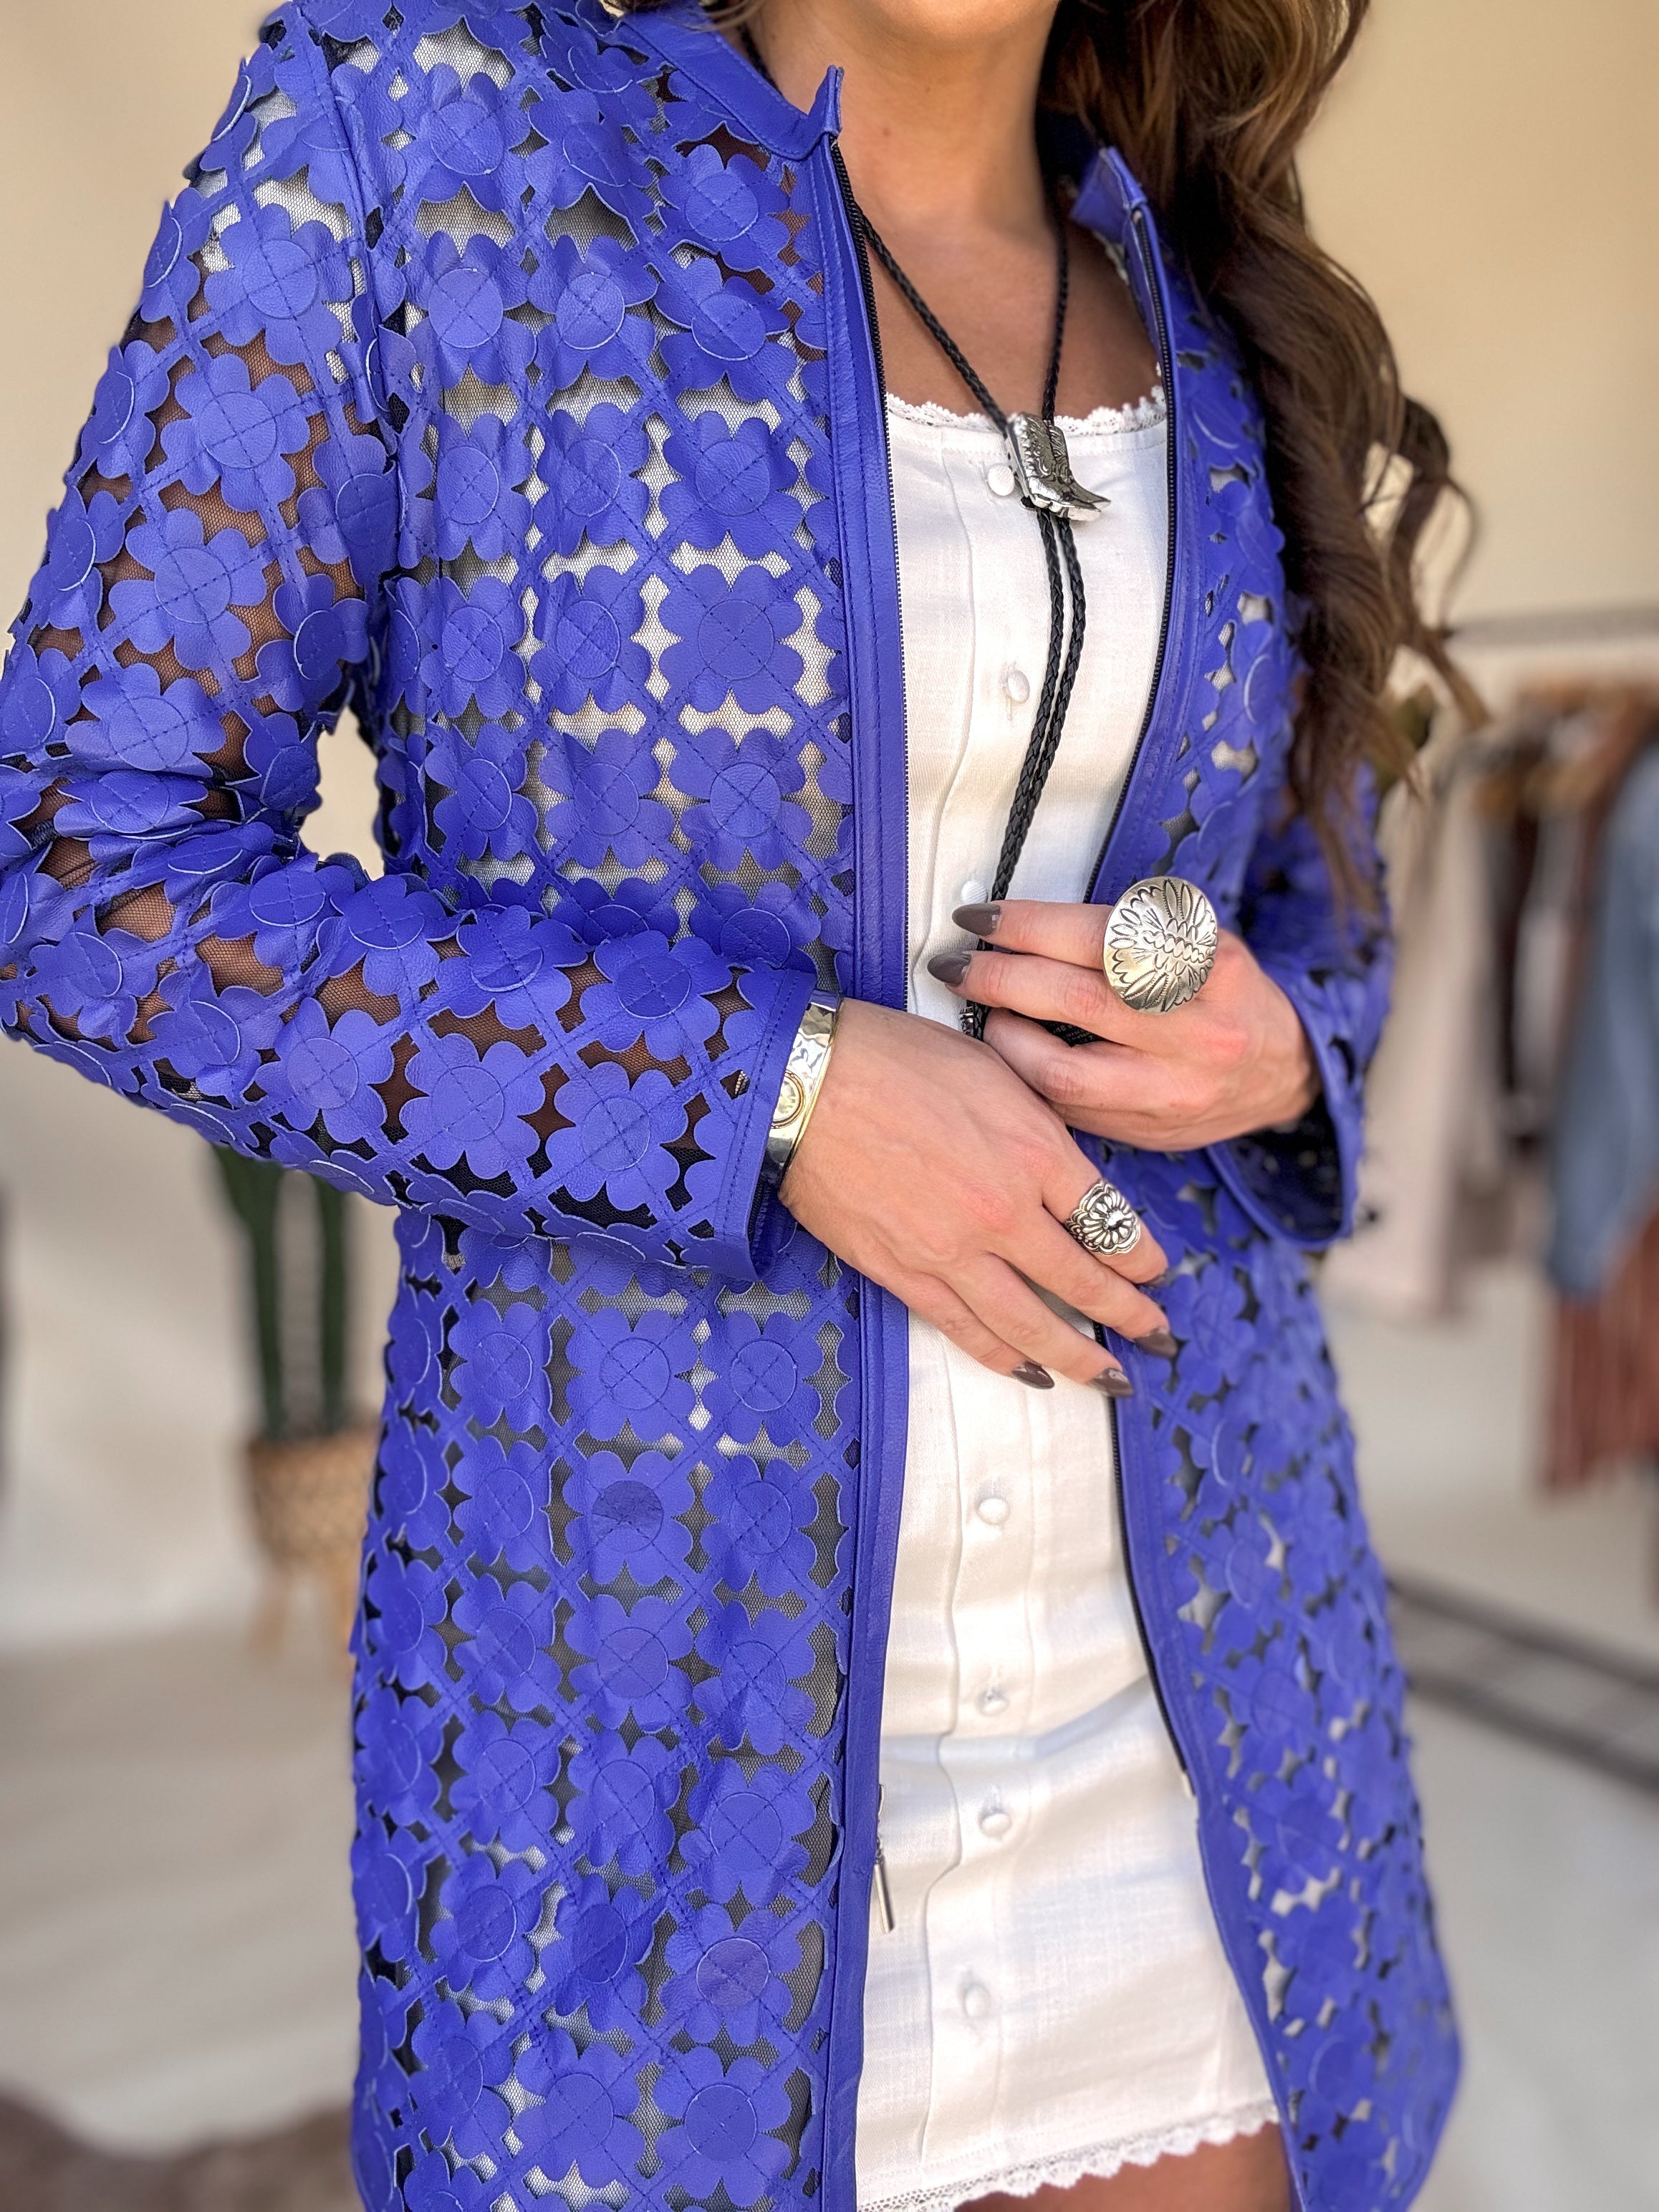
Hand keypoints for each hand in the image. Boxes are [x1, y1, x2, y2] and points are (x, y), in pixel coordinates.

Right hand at [779, 1000, 1175, 1389]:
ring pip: (1031, 1323)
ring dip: (1078, 1357)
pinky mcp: (904, 1273)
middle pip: (1085, 1281)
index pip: (1112, 1222)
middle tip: (1158, 1335)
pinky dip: (1004, 1357)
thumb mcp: (993, 1071)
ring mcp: (953, 1251)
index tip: (1156, 1270)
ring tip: (1111, 1379)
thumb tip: (1065, 1173)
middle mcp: (1004, 1211)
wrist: (805, 1081)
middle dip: (1129, 1315)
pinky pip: (967, 1330)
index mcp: (1035, 1150)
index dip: (1142, 1256)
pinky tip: (1031, 1374)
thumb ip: (1038, 1127)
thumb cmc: (895, 1057)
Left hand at [929, 899, 1318, 1148]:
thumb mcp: (1198, 939)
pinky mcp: (1148, 1130)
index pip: (1105, 937)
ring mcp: (1173, 1090)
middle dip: (1001, 978)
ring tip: (985, 1014)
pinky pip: (1066, 1108)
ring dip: (1003, 1039)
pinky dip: (1026, 1078)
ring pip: (1062, 1072)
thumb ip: (1123, 934)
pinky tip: (1009, 1054)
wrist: (1280, 1071)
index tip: (981, 919)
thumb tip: (1015, 926)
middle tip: (956, 965)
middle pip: (1077, 1000)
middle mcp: (1197, 1030)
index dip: (1030, 926)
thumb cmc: (1219, 992)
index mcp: (1210, 964)